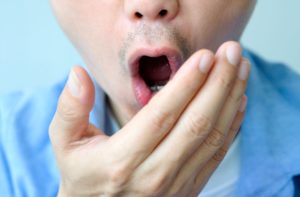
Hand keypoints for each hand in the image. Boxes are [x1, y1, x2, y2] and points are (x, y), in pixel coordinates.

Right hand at [49, 41, 249, 196]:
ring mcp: (176, 185)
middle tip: (231, 52)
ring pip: (211, 138)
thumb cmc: (83, 173)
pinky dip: (232, 125)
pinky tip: (239, 100)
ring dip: (230, 99)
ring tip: (240, 68)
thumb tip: (78, 74)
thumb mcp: (66, 143)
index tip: (205, 56)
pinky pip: (216, 154)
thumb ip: (70, 109)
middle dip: (217, 84)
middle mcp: (153, 175)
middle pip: (195, 124)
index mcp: (120, 161)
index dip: (185, 85)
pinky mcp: (189, 188)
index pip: (161, 116)